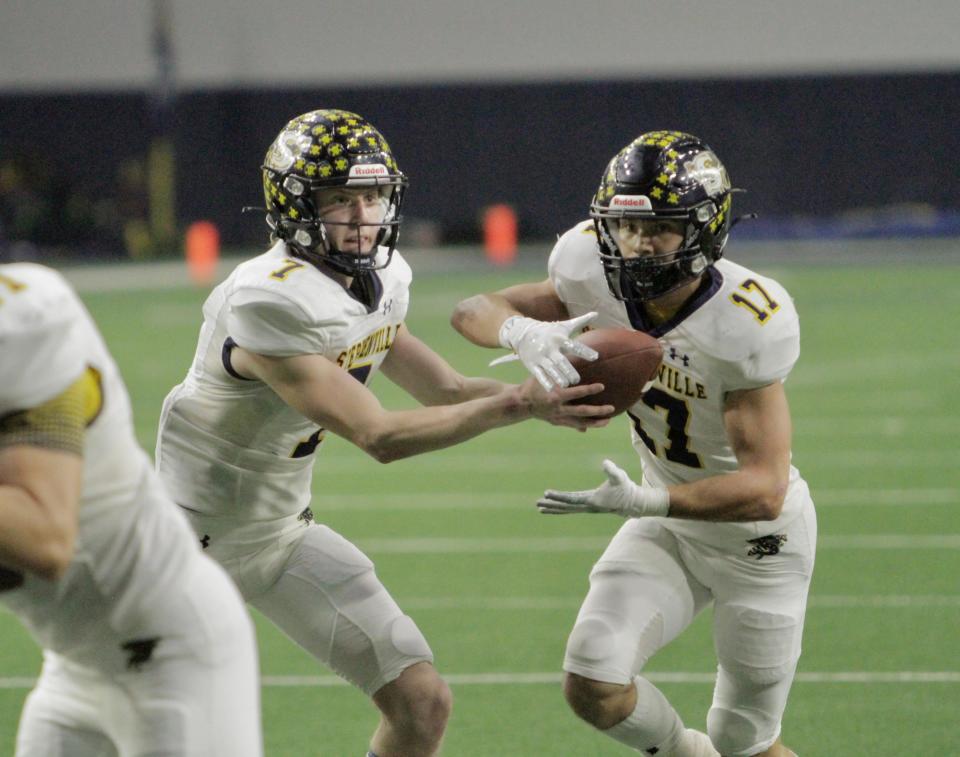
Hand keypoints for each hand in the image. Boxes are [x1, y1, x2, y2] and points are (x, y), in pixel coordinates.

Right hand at [496, 312, 598, 390]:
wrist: (523, 332)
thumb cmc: (549, 330)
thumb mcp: (564, 325)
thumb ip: (581, 321)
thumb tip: (596, 313)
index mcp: (559, 338)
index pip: (574, 345)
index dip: (584, 351)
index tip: (595, 357)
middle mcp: (550, 347)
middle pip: (560, 360)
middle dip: (568, 370)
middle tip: (576, 380)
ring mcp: (540, 357)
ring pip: (550, 369)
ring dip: (558, 377)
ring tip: (566, 386)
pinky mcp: (532, 364)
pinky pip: (539, 374)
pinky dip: (544, 381)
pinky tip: (551, 389)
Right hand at [519, 377, 613, 430]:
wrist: (521, 403)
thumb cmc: (533, 385)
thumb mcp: (544, 375)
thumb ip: (559, 370)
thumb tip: (574, 359)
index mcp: (556, 396)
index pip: (576, 393)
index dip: (590, 389)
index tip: (602, 386)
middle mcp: (558, 409)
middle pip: (582, 411)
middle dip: (598, 410)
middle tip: (612, 408)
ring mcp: (558, 418)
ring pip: (580, 422)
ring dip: (595, 422)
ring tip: (608, 420)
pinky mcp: (557, 422)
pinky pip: (573, 425)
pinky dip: (584, 425)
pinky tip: (594, 424)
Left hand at [537, 459, 669, 516]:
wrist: (633, 502)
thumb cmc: (626, 488)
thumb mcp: (620, 477)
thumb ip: (612, 470)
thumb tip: (605, 462)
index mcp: (592, 500)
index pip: (571, 498)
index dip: (558, 496)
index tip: (546, 493)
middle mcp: (588, 506)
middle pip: (566, 506)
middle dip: (551, 505)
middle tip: (537, 503)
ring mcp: (588, 508)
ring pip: (567, 509)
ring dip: (554, 508)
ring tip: (540, 508)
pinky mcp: (589, 507)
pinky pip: (571, 509)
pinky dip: (561, 508)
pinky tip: (554, 507)